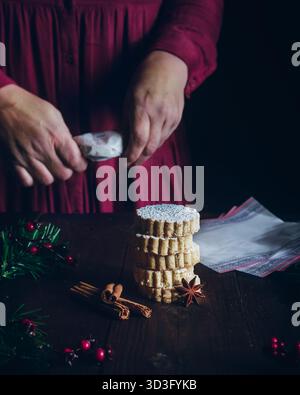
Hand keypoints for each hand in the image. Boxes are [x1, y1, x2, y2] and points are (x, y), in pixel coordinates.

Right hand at [0, 85, 86, 186]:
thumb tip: (74, 148)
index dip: (81, 164)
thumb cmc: (29, 107)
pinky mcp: (14, 161)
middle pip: (63, 174)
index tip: (80, 162)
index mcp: (56, 136)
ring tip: (49, 166)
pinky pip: (27, 181)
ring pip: (47, 180)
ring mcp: (27, 157)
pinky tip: (34, 169)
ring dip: (51, 175)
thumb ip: (65, 134)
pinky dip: (32, 178)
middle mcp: (43, 150)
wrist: (2, 105)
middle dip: (67, 170)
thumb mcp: (54, 115)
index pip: (76, 162)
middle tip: (64, 163)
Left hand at [124, 50, 187, 164]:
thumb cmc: (144, 79)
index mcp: (143, 107)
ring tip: (137, 157)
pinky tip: (149, 144)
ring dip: (147, 153)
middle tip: (129, 166)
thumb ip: (127, 122)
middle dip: (139, 159)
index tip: (124, 163)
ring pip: (158, 144)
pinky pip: (165, 137)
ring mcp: (170, 117)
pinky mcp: (177, 119)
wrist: (169, 66)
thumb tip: (123, 143)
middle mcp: (158, 114)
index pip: (138, 139)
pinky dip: (156, 143)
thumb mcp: (129, 98)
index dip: (131, 155)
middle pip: (150, 146)